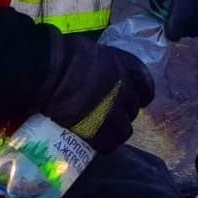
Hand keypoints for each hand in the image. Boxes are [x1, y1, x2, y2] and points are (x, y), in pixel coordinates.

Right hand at [34, 30, 154, 152]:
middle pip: (133, 110)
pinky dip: (103, 145)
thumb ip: (102, 66)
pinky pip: (108, 144)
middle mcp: (126, 89)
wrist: (50, 70)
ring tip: (102, 133)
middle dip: (123, 114)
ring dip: (115, 132)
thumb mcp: (94, 52)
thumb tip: (96, 73)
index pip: (146, 87)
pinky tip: (94, 143)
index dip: (140, 96)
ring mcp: (114, 111)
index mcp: (127, 66)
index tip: (132, 100)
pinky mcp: (99, 129)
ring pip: (124, 131)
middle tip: (108, 115)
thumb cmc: (66, 53)